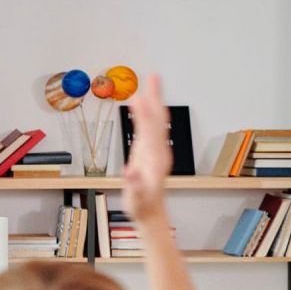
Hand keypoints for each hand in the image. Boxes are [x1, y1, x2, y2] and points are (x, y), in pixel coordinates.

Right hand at [121, 74, 172, 227]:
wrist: (151, 213)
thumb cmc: (142, 206)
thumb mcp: (136, 199)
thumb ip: (135, 185)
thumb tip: (131, 172)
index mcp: (155, 158)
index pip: (149, 130)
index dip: (143, 114)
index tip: (137, 98)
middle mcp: (159, 150)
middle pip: (158, 119)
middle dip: (156, 97)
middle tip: (153, 76)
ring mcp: (157, 150)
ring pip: (157, 120)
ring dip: (155, 101)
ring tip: (151, 83)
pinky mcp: (151, 151)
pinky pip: (151, 127)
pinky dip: (148, 113)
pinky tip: (143, 106)